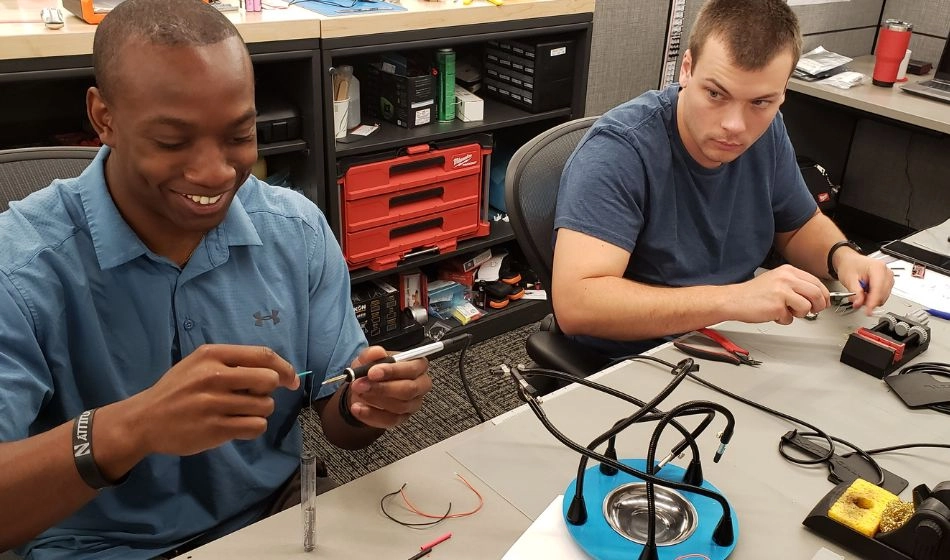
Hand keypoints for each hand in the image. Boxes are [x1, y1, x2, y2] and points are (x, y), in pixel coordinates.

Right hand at [132, 344, 297, 455]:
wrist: (144, 420)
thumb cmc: (177, 390)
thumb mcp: (198, 364)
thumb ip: (233, 364)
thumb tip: (277, 372)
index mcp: (212, 354)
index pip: (262, 355)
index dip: (284, 368)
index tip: (291, 380)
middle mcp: (213, 376)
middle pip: (268, 380)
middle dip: (268, 391)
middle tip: (254, 398)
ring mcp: (214, 403)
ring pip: (264, 406)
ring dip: (259, 411)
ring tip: (239, 412)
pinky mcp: (214, 428)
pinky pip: (255, 427)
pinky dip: (253, 427)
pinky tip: (237, 426)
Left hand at [346, 346, 431, 428]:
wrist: (364, 388)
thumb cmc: (373, 371)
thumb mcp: (368, 358)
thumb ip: (372, 354)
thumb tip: (376, 352)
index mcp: (418, 365)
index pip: (412, 369)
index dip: (392, 371)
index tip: (372, 372)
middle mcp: (420, 385)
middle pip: (409, 390)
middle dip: (383, 388)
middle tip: (361, 384)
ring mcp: (412, 404)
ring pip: (399, 406)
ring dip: (375, 399)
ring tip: (358, 392)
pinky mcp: (402, 418)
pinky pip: (389, 421)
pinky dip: (371, 415)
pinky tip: (358, 408)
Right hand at [734, 264, 830, 324]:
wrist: (733, 300)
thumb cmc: (753, 294)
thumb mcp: (776, 281)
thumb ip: (795, 285)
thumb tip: (815, 296)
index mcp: (788, 271)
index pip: (816, 282)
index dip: (823, 295)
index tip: (824, 302)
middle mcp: (786, 278)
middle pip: (817, 293)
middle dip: (818, 305)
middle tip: (813, 311)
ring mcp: (782, 291)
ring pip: (807, 306)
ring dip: (799, 314)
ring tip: (786, 311)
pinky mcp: (777, 306)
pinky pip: (791, 317)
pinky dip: (784, 319)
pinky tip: (774, 314)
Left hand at [834, 252, 893, 314]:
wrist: (850, 262)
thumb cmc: (850, 266)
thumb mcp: (849, 279)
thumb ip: (855, 293)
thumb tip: (859, 304)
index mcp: (877, 268)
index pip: (878, 289)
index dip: (872, 302)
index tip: (868, 312)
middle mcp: (886, 272)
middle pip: (883, 295)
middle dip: (870, 301)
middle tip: (857, 300)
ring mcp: (889, 277)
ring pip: (884, 297)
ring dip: (872, 300)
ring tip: (861, 293)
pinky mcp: (888, 282)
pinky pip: (884, 295)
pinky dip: (874, 297)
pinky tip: (866, 292)